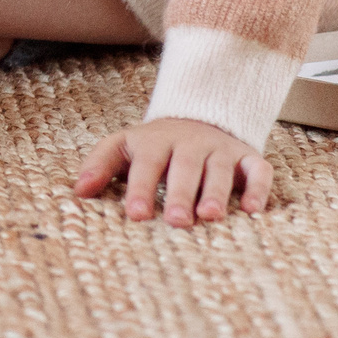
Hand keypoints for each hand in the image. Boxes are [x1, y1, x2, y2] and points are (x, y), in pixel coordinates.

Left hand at [75, 117, 272, 225]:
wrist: (199, 116)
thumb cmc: (155, 146)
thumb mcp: (123, 147)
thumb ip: (100, 166)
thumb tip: (78, 192)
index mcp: (156, 142)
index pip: (147, 164)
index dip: (142, 189)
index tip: (137, 215)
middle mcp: (191, 144)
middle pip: (186, 168)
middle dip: (181, 194)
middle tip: (177, 221)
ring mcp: (221, 149)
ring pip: (221, 169)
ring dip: (217, 192)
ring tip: (210, 216)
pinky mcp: (249, 157)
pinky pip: (259, 170)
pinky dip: (258, 188)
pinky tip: (252, 211)